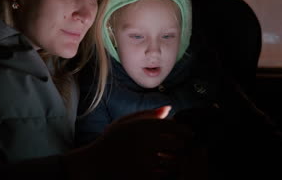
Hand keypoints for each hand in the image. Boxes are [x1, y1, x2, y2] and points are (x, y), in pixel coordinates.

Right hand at [64, 106, 194, 179]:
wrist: (94, 164)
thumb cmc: (111, 141)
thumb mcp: (125, 122)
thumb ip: (147, 114)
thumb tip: (169, 108)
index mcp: (141, 126)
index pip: (174, 126)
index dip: (184, 130)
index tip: (187, 134)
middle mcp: (144, 141)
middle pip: (178, 144)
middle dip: (181, 145)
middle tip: (179, 147)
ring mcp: (145, 160)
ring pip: (174, 160)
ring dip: (175, 159)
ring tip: (170, 158)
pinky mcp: (144, 175)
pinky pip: (165, 173)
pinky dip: (166, 171)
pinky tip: (160, 168)